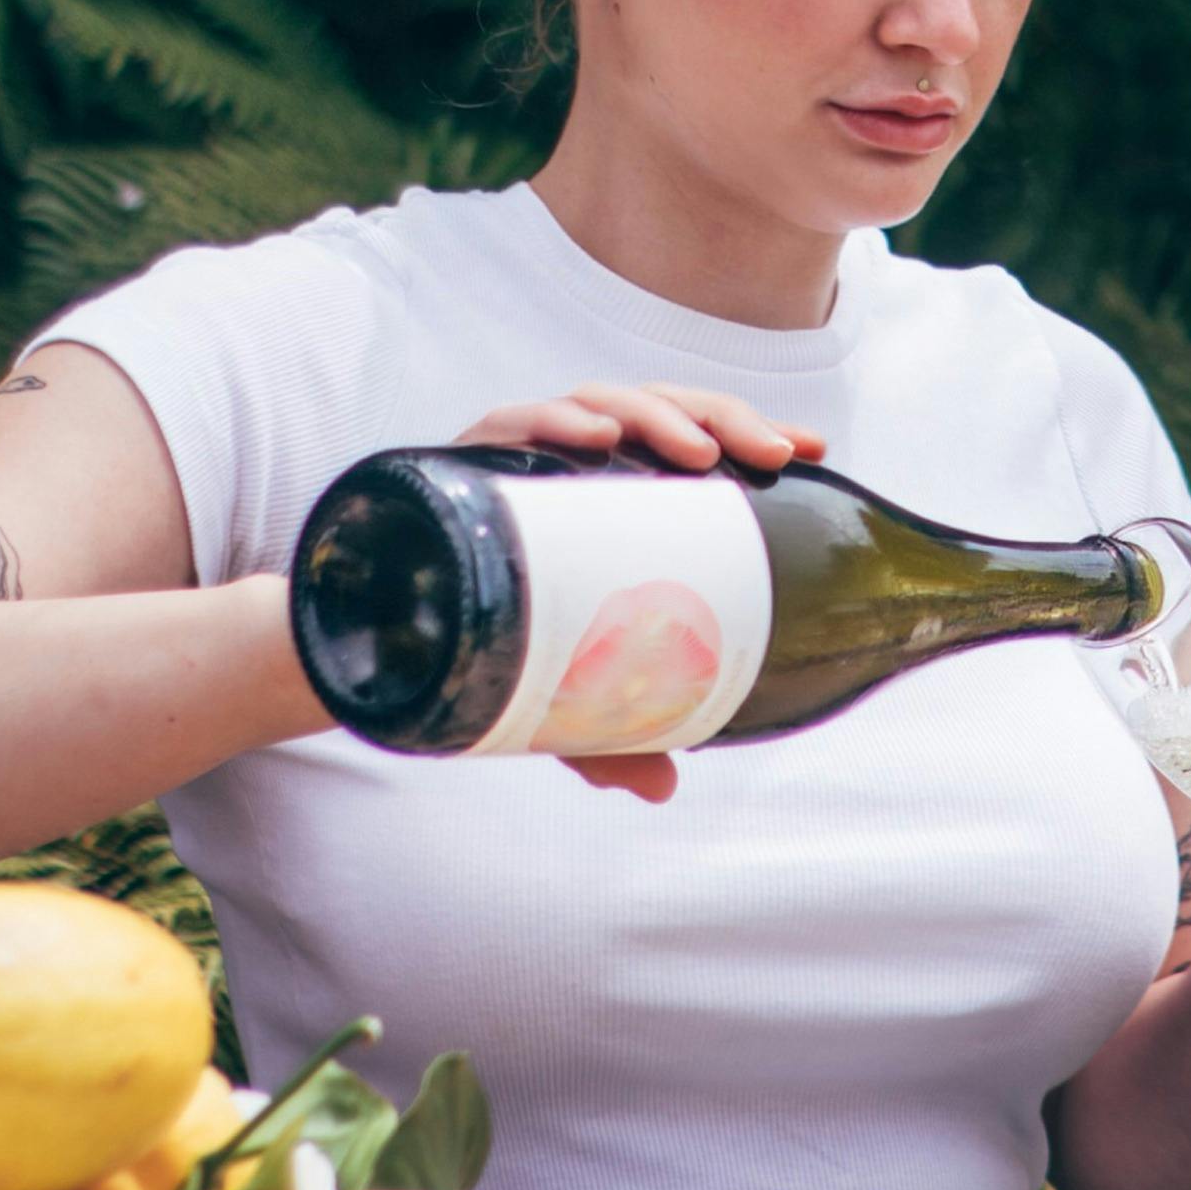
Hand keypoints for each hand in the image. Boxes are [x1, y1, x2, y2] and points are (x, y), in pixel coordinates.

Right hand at [453, 384, 827, 805]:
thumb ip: (606, 734)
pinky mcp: (466, 456)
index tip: (810, 449)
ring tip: (694, 454)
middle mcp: (577, 460)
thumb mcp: (560, 693)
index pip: (696, 441)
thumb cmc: (494, 642)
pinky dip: (556, 418)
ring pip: (603, 401)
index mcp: (617, 492)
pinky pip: (511, 421)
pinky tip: (594, 434)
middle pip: (666, 410)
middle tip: (772, 455)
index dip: (752, 432)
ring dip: (657, 416)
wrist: (380, 639)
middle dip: (727, 419)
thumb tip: (659, 787)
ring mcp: (523, 452)